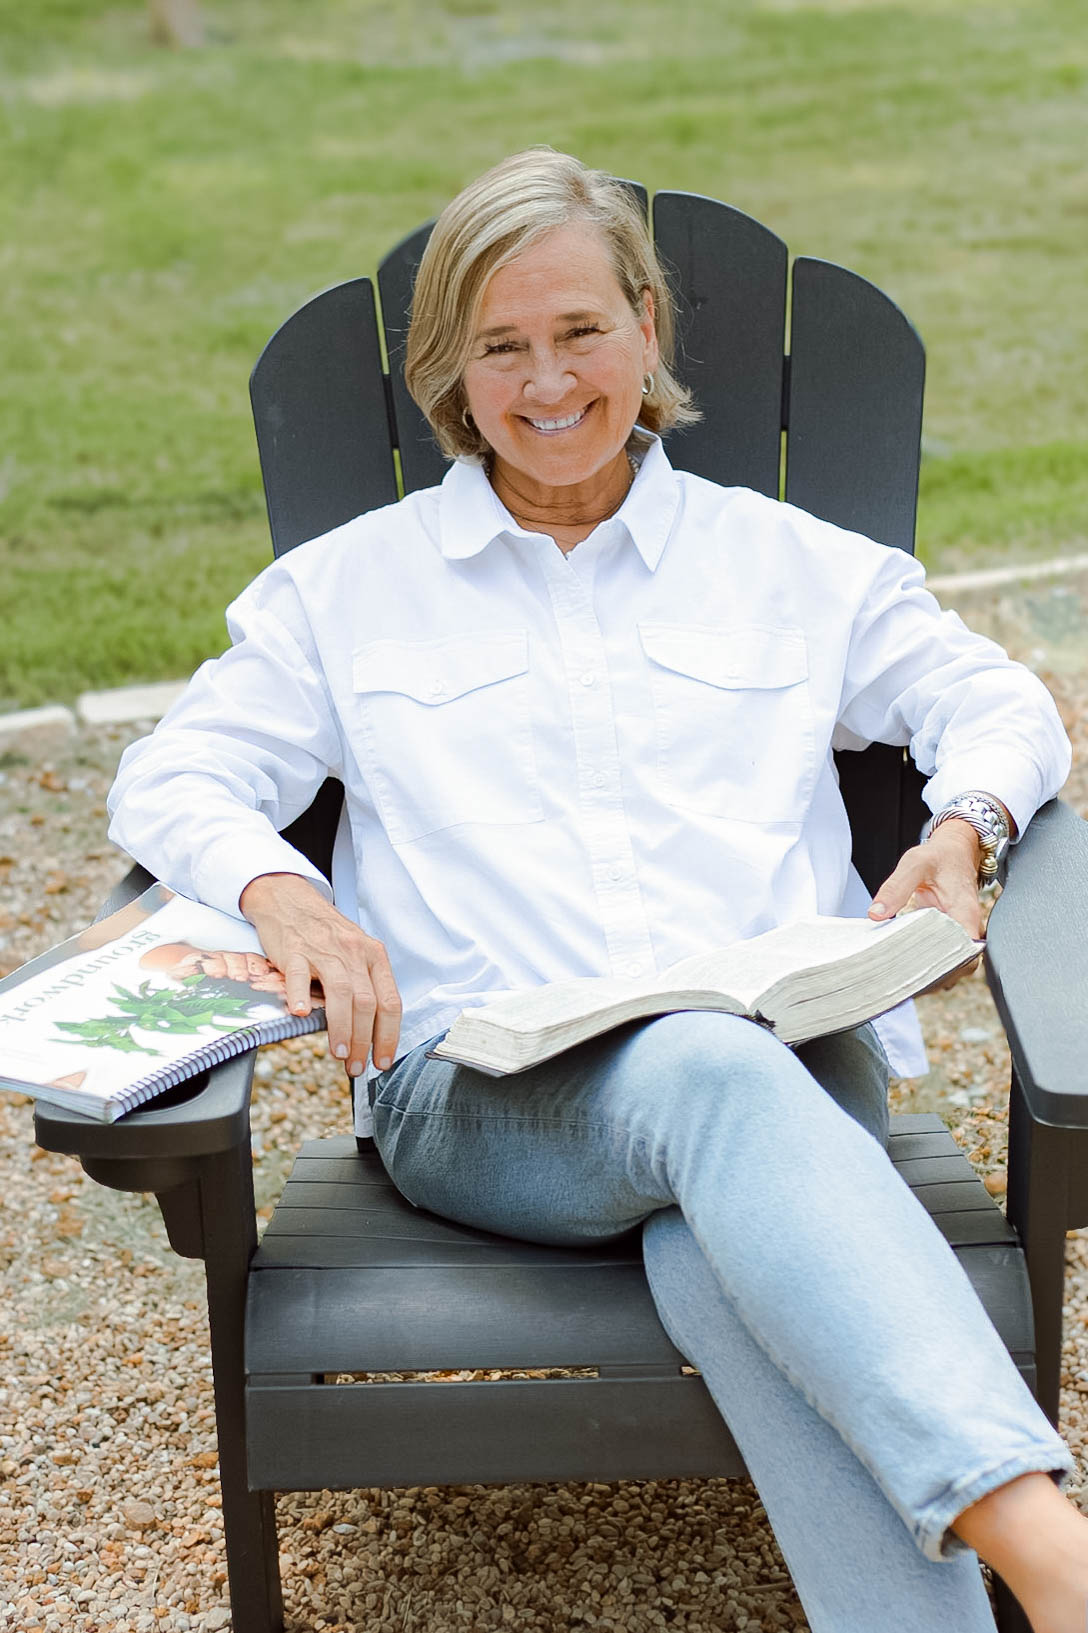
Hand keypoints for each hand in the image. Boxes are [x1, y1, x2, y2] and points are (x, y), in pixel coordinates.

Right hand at [239, 872, 401, 1075]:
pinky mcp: (295, 950)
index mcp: (373, 956)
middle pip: (367, 1002)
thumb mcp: (354, 953)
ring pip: (341, 993)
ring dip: (342, 1028)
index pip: (390, 1002)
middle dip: (365, 1040)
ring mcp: (324, 950)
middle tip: (358, 1066)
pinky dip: (302, 995)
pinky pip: (299, 975)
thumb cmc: (324, 933)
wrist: (290, 900)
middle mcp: (354, 953)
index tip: (383, 1061)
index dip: (389, 1036)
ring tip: (340, 1054)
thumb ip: (364, 986)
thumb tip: (371, 1032)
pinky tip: (301, 1014)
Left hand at [868, 819, 982, 989]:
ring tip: (901, 983)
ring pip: (951, 965)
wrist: (955, 851)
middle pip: (959, 967)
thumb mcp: (915, 863)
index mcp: (965, 914)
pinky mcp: (949, 935)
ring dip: (931, 975)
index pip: (965, 955)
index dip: (946, 971)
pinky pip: (942, 955)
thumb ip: (896, 887)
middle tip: (904, 986)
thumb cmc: (939, 857)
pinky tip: (905, 969)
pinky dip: (927, 964)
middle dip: (935, 980)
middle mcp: (967, 928)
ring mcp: (959, 933)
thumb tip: (876, 913)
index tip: (920, 978)